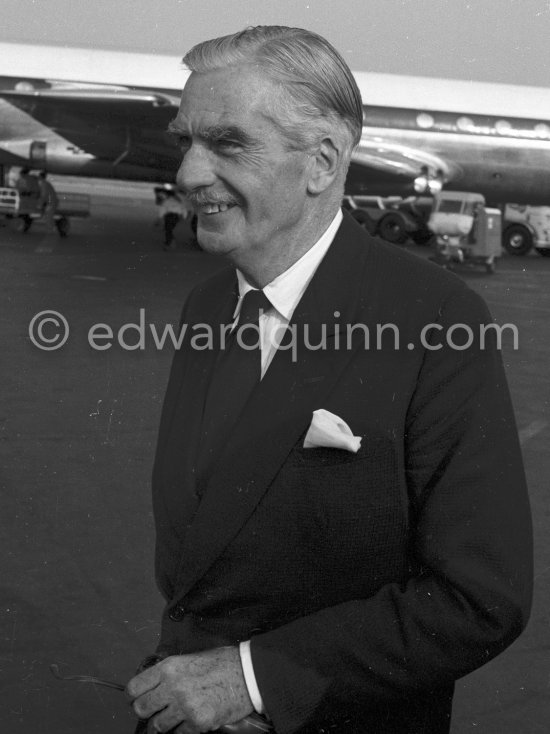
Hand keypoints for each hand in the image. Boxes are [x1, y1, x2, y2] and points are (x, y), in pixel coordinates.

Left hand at [126, 646, 253, 732]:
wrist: (248, 674)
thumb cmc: (222, 662)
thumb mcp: (191, 658)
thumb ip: (171, 672)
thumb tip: (155, 685)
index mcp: (169, 667)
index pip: (134, 688)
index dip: (134, 696)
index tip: (138, 699)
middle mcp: (173, 686)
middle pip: (141, 709)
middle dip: (147, 711)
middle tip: (157, 710)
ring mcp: (184, 706)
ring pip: (158, 726)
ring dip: (165, 723)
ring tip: (177, 716)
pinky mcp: (197, 722)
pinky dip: (183, 730)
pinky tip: (192, 720)